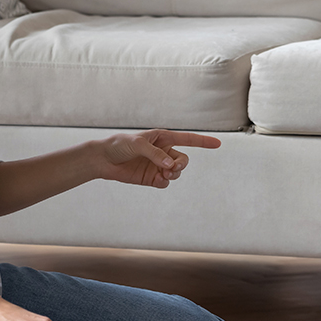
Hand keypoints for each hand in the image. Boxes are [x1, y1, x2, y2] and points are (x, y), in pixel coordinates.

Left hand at [98, 129, 220, 187]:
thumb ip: (155, 154)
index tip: (218, 144)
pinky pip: (165, 182)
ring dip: (173, 174)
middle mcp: (163, 152)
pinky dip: (164, 181)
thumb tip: (169, 165)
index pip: (187, 139)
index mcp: (163, 138)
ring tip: (163, 174)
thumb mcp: (137, 144)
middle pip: (183, 159)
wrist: (103, 160)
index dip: (203, 141)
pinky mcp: (151, 178)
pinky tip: (156, 178)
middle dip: (181, 164)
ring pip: (176, 172)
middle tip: (172, 168)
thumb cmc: (119, 145)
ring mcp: (158, 165)